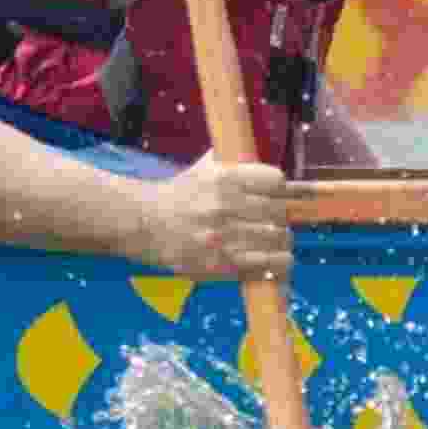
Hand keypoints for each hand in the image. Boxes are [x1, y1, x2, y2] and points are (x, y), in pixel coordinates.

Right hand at [141, 155, 294, 283]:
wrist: (144, 223)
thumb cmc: (180, 194)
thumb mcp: (205, 168)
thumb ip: (237, 163)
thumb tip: (270, 168)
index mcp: (225, 178)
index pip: (275, 181)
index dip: (282, 190)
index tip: (279, 197)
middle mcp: (225, 206)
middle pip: (279, 212)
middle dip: (282, 219)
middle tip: (278, 223)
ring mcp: (222, 236)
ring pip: (275, 239)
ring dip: (282, 243)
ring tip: (279, 244)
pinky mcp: (219, 264)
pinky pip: (262, 265)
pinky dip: (276, 265)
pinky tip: (278, 263)